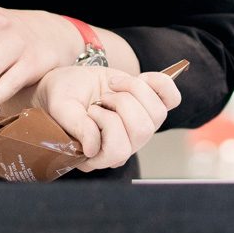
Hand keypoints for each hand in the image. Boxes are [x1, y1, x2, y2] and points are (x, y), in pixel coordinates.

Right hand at [33, 66, 182, 171]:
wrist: (72, 79)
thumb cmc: (63, 95)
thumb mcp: (61, 107)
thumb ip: (76, 126)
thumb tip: (92, 148)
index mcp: (99, 154)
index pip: (118, 152)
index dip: (106, 125)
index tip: (90, 110)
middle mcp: (124, 145)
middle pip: (142, 131)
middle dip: (122, 104)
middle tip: (103, 96)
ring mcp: (140, 127)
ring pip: (157, 114)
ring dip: (135, 91)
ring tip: (114, 85)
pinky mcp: (151, 107)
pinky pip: (172, 99)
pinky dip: (159, 83)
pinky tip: (139, 78)